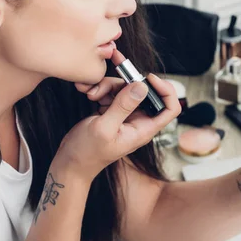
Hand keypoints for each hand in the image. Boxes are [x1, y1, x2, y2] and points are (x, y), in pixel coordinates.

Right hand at [56, 75, 179, 181]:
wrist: (70, 161)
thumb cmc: (87, 153)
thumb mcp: (104, 128)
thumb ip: (123, 106)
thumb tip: (142, 87)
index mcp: (144, 129)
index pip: (170, 108)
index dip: (165, 90)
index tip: (148, 78)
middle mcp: (138, 121)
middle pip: (144, 92)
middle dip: (126, 82)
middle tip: (105, 86)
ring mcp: (126, 115)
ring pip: (126, 88)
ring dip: (108, 86)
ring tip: (92, 94)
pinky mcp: (114, 111)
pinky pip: (113, 92)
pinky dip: (101, 90)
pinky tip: (90, 94)